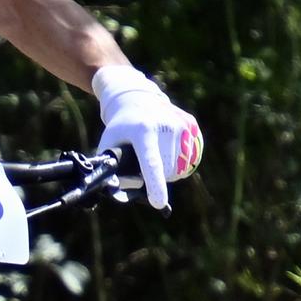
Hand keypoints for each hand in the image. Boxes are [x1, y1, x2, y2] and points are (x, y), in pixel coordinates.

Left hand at [92, 65, 202, 209]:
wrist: (137, 98)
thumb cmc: (120, 127)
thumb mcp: (108, 143)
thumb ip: (110, 167)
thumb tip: (114, 188)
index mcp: (143, 131)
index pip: (151, 163)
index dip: (155, 185)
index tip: (158, 203)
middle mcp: (166, 126)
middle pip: (166, 170)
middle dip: (155, 177)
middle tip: (143, 165)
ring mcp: (181, 124)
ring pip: (179, 167)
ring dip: (167, 171)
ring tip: (154, 155)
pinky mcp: (191, 124)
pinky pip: (190, 157)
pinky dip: (179, 161)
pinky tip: (167, 150)